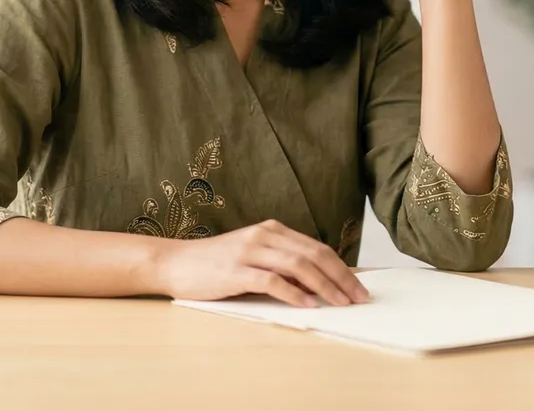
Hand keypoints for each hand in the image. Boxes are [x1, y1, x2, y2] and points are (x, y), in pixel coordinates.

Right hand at [149, 219, 369, 306]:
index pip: (317, 247)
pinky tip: (308, 304)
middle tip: (358, 297)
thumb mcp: (253, 256)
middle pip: (314, 254)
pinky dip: (294, 293)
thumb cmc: (215, 264)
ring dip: (324, 286)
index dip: (341, 267)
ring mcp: (250, 251)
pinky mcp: (236, 270)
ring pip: (298, 265)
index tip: (358, 287)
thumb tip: (318, 283)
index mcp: (272, 230)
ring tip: (340, 302)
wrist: (175, 263)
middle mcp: (265, 235)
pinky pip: (272, 280)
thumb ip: (281, 263)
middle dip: (340, 277)